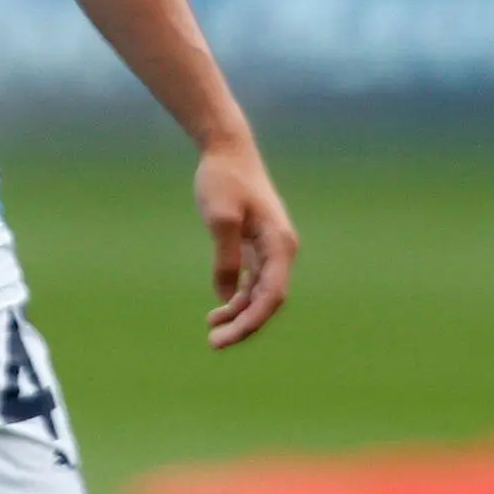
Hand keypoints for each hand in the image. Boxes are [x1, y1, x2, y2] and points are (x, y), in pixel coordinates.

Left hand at [193, 137, 295, 349]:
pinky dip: (237, 297)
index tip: (224, 337)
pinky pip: (252, 281)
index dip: (250, 321)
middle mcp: (281, 250)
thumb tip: (226, 295)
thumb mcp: (220, 218)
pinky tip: (219, 308)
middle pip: (267, 300)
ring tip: (212, 329)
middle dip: (244, 324)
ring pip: (260, 293)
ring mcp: (271, 248)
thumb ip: (226, 257)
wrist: (228, 150)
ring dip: (239, 314)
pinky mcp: (257, 245)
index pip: (271, 296)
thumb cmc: (225, 179)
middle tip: (213, 343)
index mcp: (280, 244)